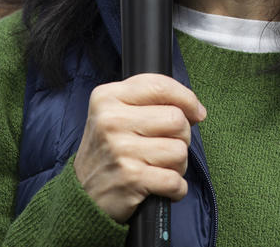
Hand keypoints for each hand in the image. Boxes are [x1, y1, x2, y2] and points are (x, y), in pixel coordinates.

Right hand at [74, 73, 206, 222]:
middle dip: (182, 136)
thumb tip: (197, 111)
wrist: (82, 194)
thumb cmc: (109, 150)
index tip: (196, 112)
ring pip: (179, 151)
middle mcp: (111, 120)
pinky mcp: (131, 178)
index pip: (160, 85)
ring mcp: (120, 149)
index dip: (187, 98)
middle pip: (176, 119)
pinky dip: (176, 188)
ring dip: (178, 165)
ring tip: (158, 167)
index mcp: (108, 97)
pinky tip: (160, 187)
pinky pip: (175, 180)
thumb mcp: (116, 113)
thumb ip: (151, 101)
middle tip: (165, 146)